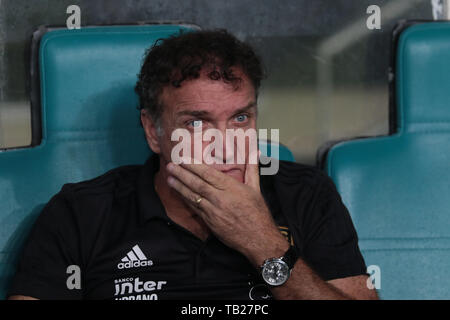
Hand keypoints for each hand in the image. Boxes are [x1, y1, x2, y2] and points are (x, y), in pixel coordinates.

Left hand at [166, 156, 288, 265]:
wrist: (257, 238)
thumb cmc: (258, 213)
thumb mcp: (256, 188)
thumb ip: (252, 168)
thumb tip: (255, 151)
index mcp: (231, 188)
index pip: (208, 174)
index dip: (194, 165)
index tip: (183, 158)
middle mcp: (220, 198)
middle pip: (197, 183)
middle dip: (182, 173)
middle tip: (170, 165)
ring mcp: (213, 211)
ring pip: (193, 196)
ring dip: (179, 186)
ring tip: (169, 177)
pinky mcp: (209, 222)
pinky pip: (195, 208)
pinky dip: (185, 200)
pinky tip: (179, 193)